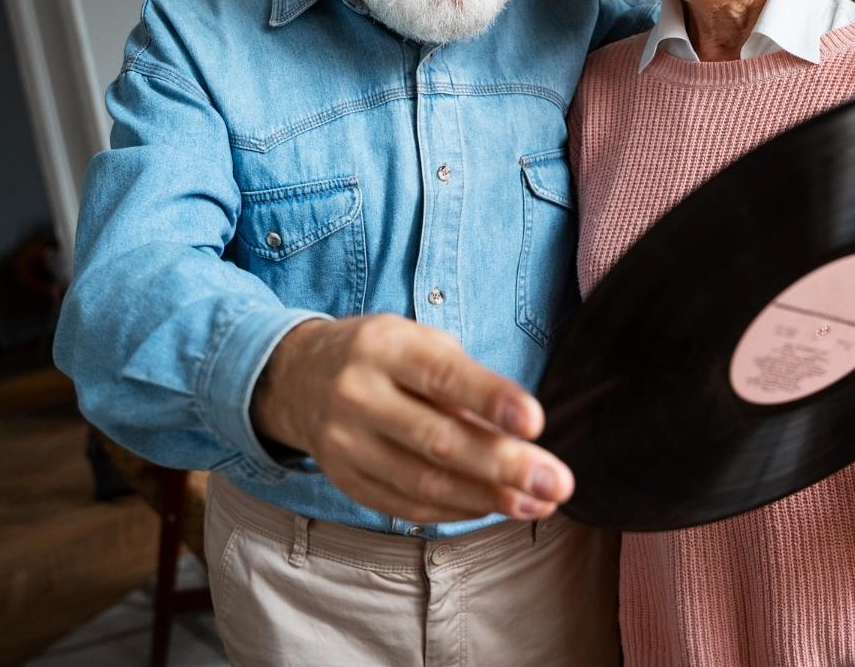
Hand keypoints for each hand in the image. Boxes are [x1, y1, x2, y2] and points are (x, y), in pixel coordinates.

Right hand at [251, 314, 571, 522]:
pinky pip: (407, 506)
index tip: (537, 422)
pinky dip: (457, 511)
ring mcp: (345, 443)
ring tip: (539, 503)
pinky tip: (496, 507)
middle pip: (437, 440)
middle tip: (556, 482)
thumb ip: (465, 381)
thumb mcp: (420, 342)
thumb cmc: (383, 355)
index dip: (491, 400)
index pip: (443, 376)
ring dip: (489, 499)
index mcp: (385, 347)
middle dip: (504, 465)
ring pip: (423, 483)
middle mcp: (359, 395)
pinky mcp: (345, 480)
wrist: (297, 378)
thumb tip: (518, 435)